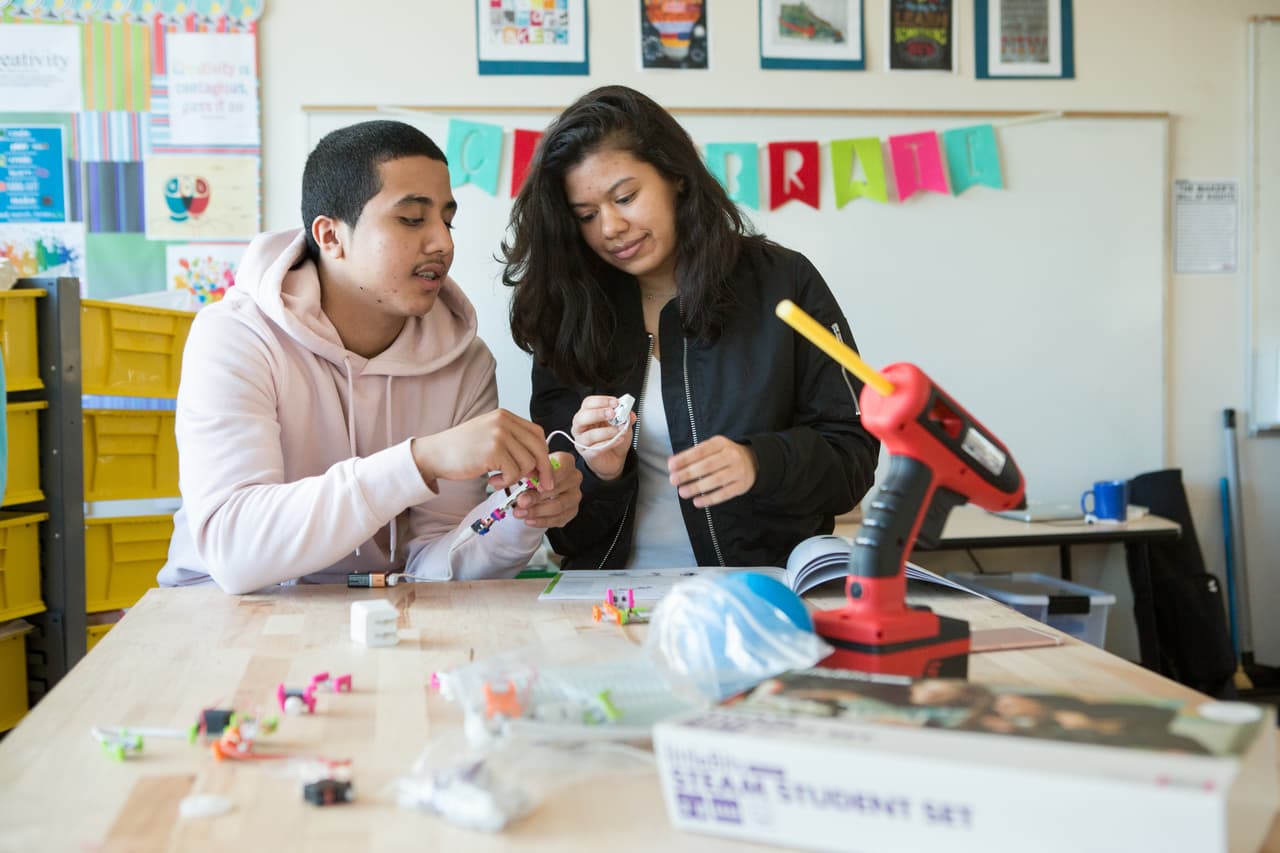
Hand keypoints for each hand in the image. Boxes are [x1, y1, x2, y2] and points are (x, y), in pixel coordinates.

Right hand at [411, 409, 554, 492]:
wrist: (434, 454)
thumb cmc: (460, 450)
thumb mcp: (489, 436)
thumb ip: (512, 443)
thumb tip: (538, 464)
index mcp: (505, 416)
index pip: (537, 434)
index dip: (544, 454)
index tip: (544, 472)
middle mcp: (504, 421)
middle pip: (538, 448)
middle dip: (543, 470)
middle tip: (541, 486)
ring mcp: (499, 434)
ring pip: (528, 463)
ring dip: (517, 477)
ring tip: (499, 479)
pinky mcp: (493, 450)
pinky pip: (514, 473)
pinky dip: (506, 482)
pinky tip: (491, 480)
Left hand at [510, 452, 582, 528]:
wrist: (541, 482)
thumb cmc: (538, 472)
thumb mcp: (533, 466)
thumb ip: (530, 472)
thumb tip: (523, 477)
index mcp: (567, 462)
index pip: (562, 470)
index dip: (550, 478)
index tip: (537, 486)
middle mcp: (574, 478)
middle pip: (558, 490)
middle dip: (537, 497)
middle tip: (522, 502)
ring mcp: (574, 496)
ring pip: (559, 507)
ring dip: (537, 511)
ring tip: (521, 513)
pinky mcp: (571, 511)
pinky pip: (558, 519)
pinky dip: (542, 521)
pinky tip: (530, 520)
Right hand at [571, 395, 634, 480]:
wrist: (614, 457)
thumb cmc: (613, 438)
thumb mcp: (622, 423)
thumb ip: (625, 416)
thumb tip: (629, 412)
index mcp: (587, 415)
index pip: (587, 403)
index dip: (600, 401)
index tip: (615, 402)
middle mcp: (581, 427)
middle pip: (581, 417)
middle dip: (598, 413)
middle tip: (612, 413)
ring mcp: (582, 441)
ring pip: (588, 435)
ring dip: (605, 431)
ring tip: (618, 430)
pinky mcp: (588, 454)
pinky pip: (596, 449)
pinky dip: (609, 443)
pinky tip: (619, 439)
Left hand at [668, 436, 757, 507]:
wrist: (753, 461)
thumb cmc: (724, 455)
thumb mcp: (712, 448)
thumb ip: (693, 454)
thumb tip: (672, 462)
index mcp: (721, 443)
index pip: (701, 451)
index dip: (685, 458)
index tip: (671, 466)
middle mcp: (731, 455)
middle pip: (707, 466)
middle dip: (688, 473)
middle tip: (673, 480)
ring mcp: (738, 471)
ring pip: (716, 480)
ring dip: (697, 487)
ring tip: (682, 492)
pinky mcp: (741, 485)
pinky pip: (724, 494)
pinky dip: (710, 499)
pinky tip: (697, 502)